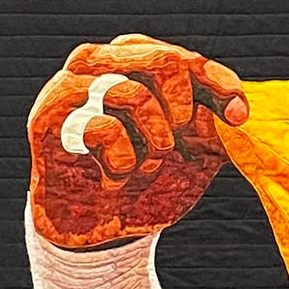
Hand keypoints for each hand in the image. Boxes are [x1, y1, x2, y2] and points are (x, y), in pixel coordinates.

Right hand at [28, 36, 249, 248]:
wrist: (100, 229)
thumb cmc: (146, 181)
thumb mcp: (195, 154)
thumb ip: (217, 127)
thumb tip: (239, 109)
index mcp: (136, 61)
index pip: (187, 59)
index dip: (219, 84)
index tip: (238, 116)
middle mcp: (100, 64)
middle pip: (162, 61)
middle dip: (182, 110)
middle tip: (177, 141)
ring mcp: (71, 89)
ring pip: (129, 93)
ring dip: (152, 140)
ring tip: (145, 165)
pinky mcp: (49, 120)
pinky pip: (100, 127)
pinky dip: (121, 159)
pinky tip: (115, 176)